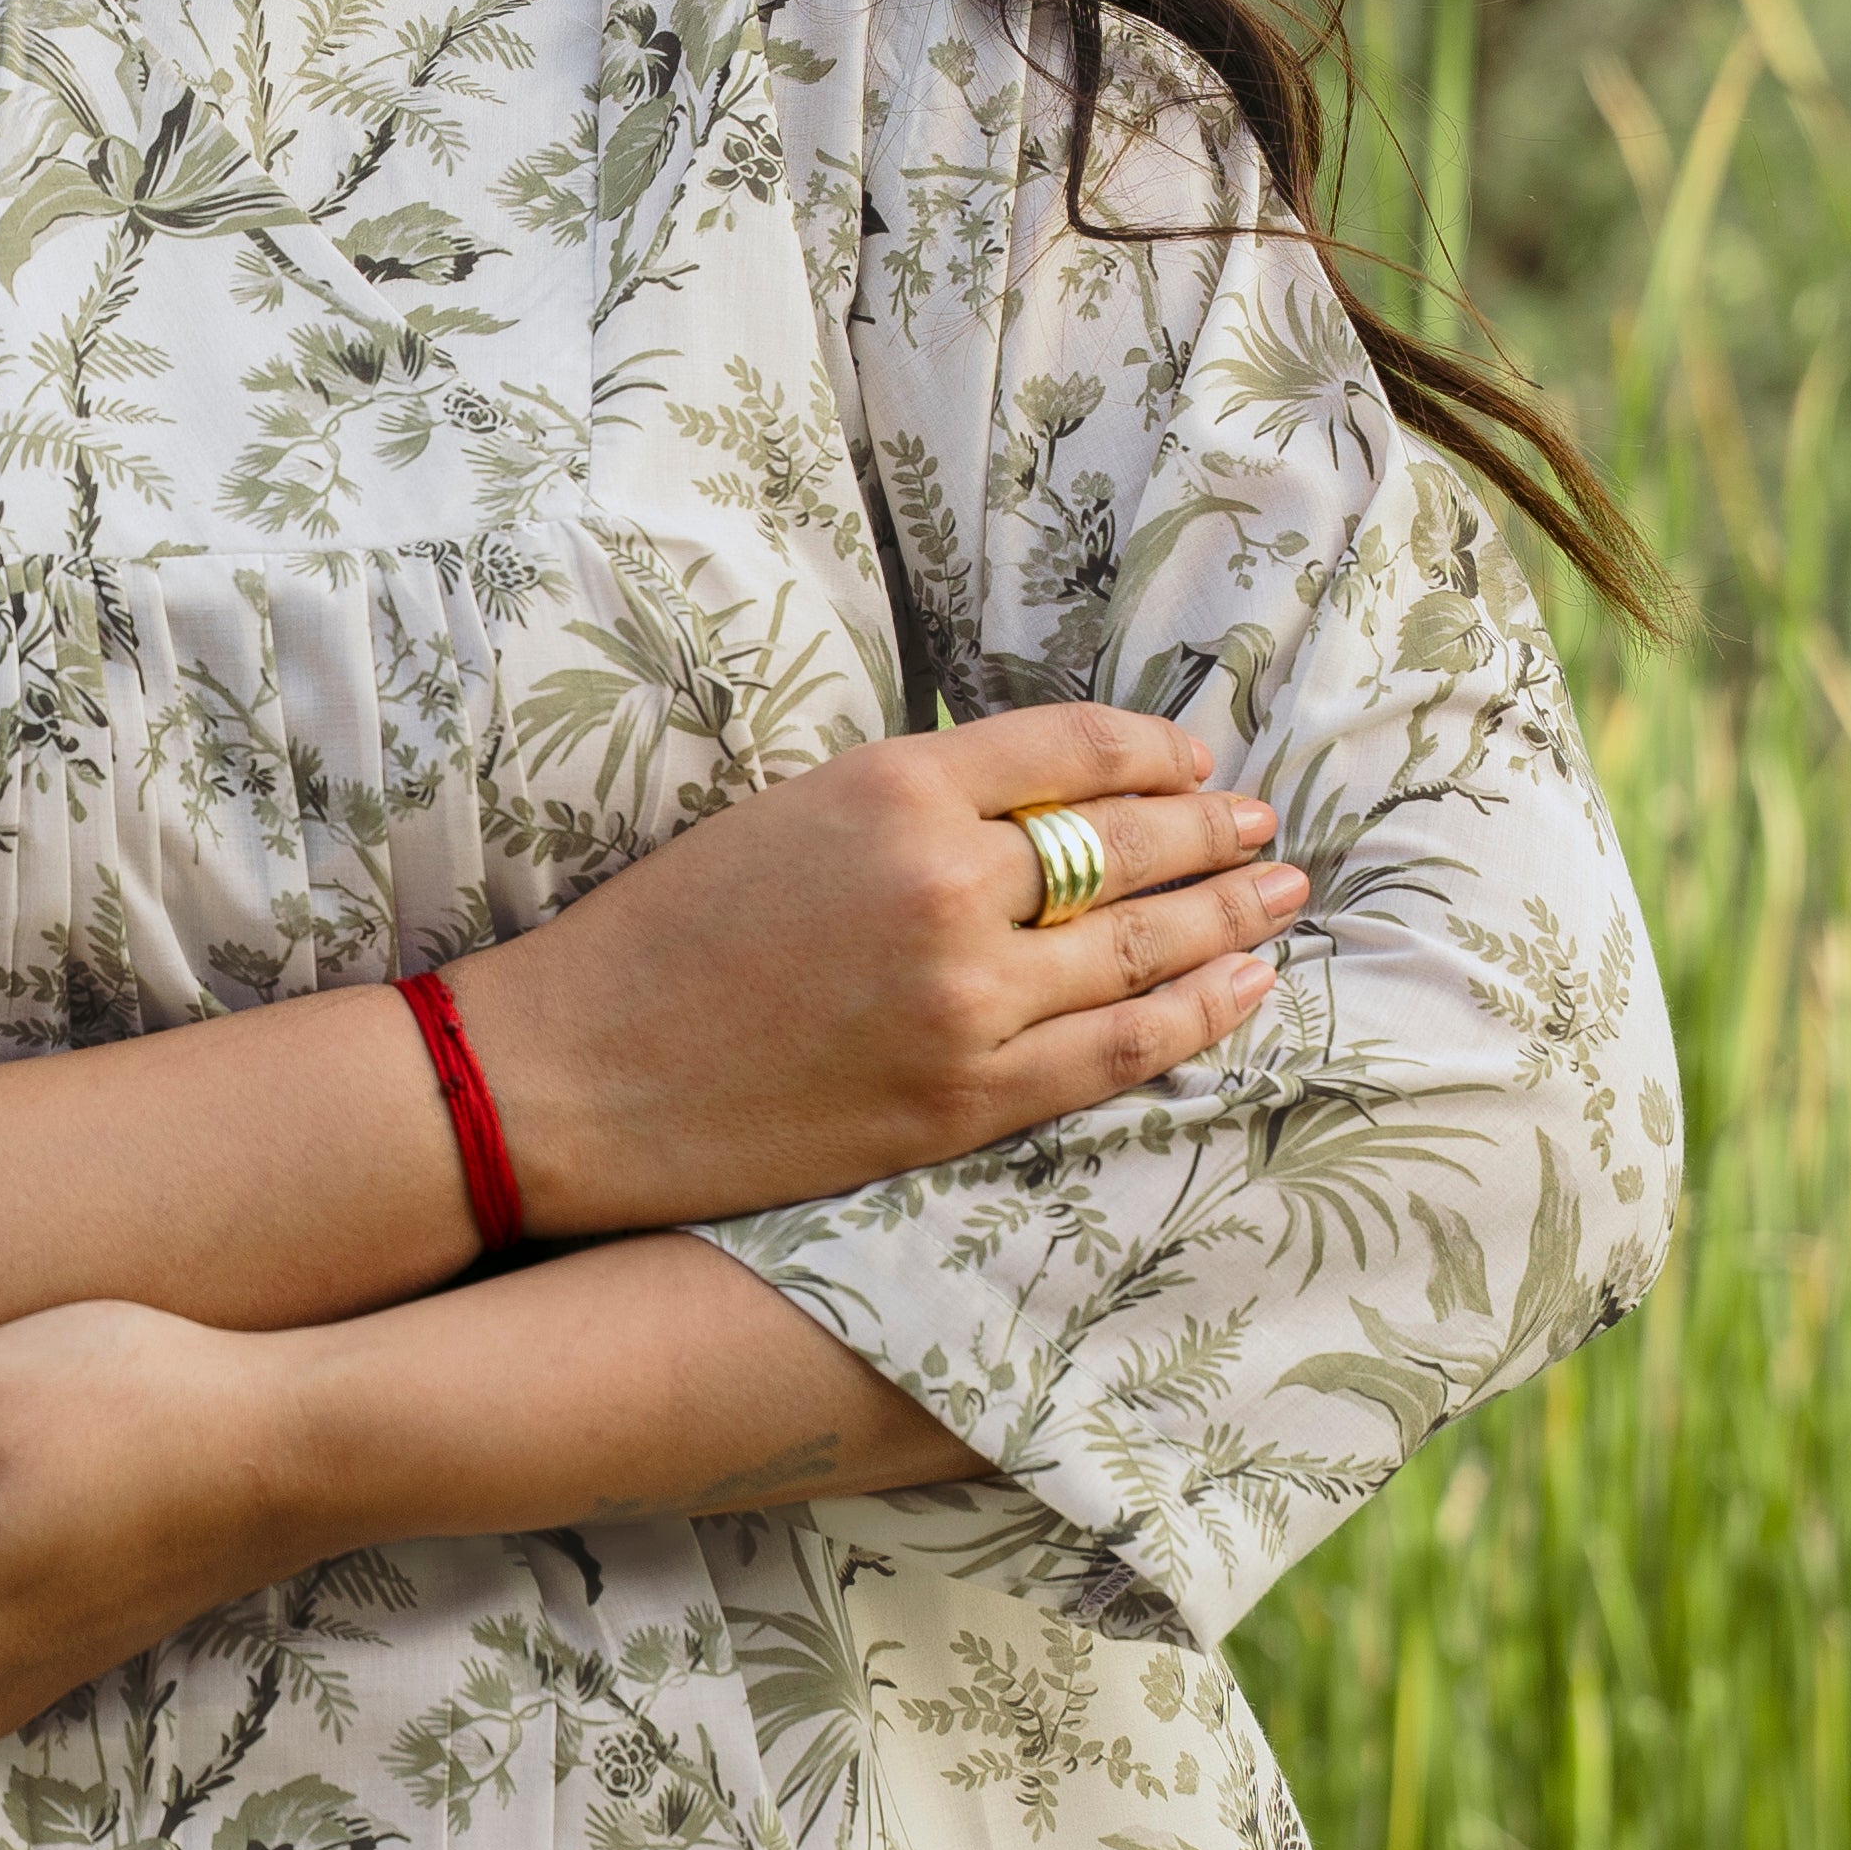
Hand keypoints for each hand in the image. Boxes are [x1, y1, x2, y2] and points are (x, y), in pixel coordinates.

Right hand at [465, 700, 1304, 1232]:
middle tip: (1265, 827)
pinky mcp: (965, 1100)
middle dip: (1214, 832)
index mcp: (892, 785)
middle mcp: (946, 883)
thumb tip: (1048, 804)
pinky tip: (1241, 991)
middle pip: (1131, 843)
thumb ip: (915, 803)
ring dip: (1230, 920)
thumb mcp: (787, 814)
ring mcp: (966, 999)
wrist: (571, 1074)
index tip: (1197, 761)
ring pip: (1144, 948)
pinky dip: (1195, 1016)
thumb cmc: (661, 939)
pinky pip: (1118, 1049)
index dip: (1159, 752)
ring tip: (1280, 898)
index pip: (1076, 749)